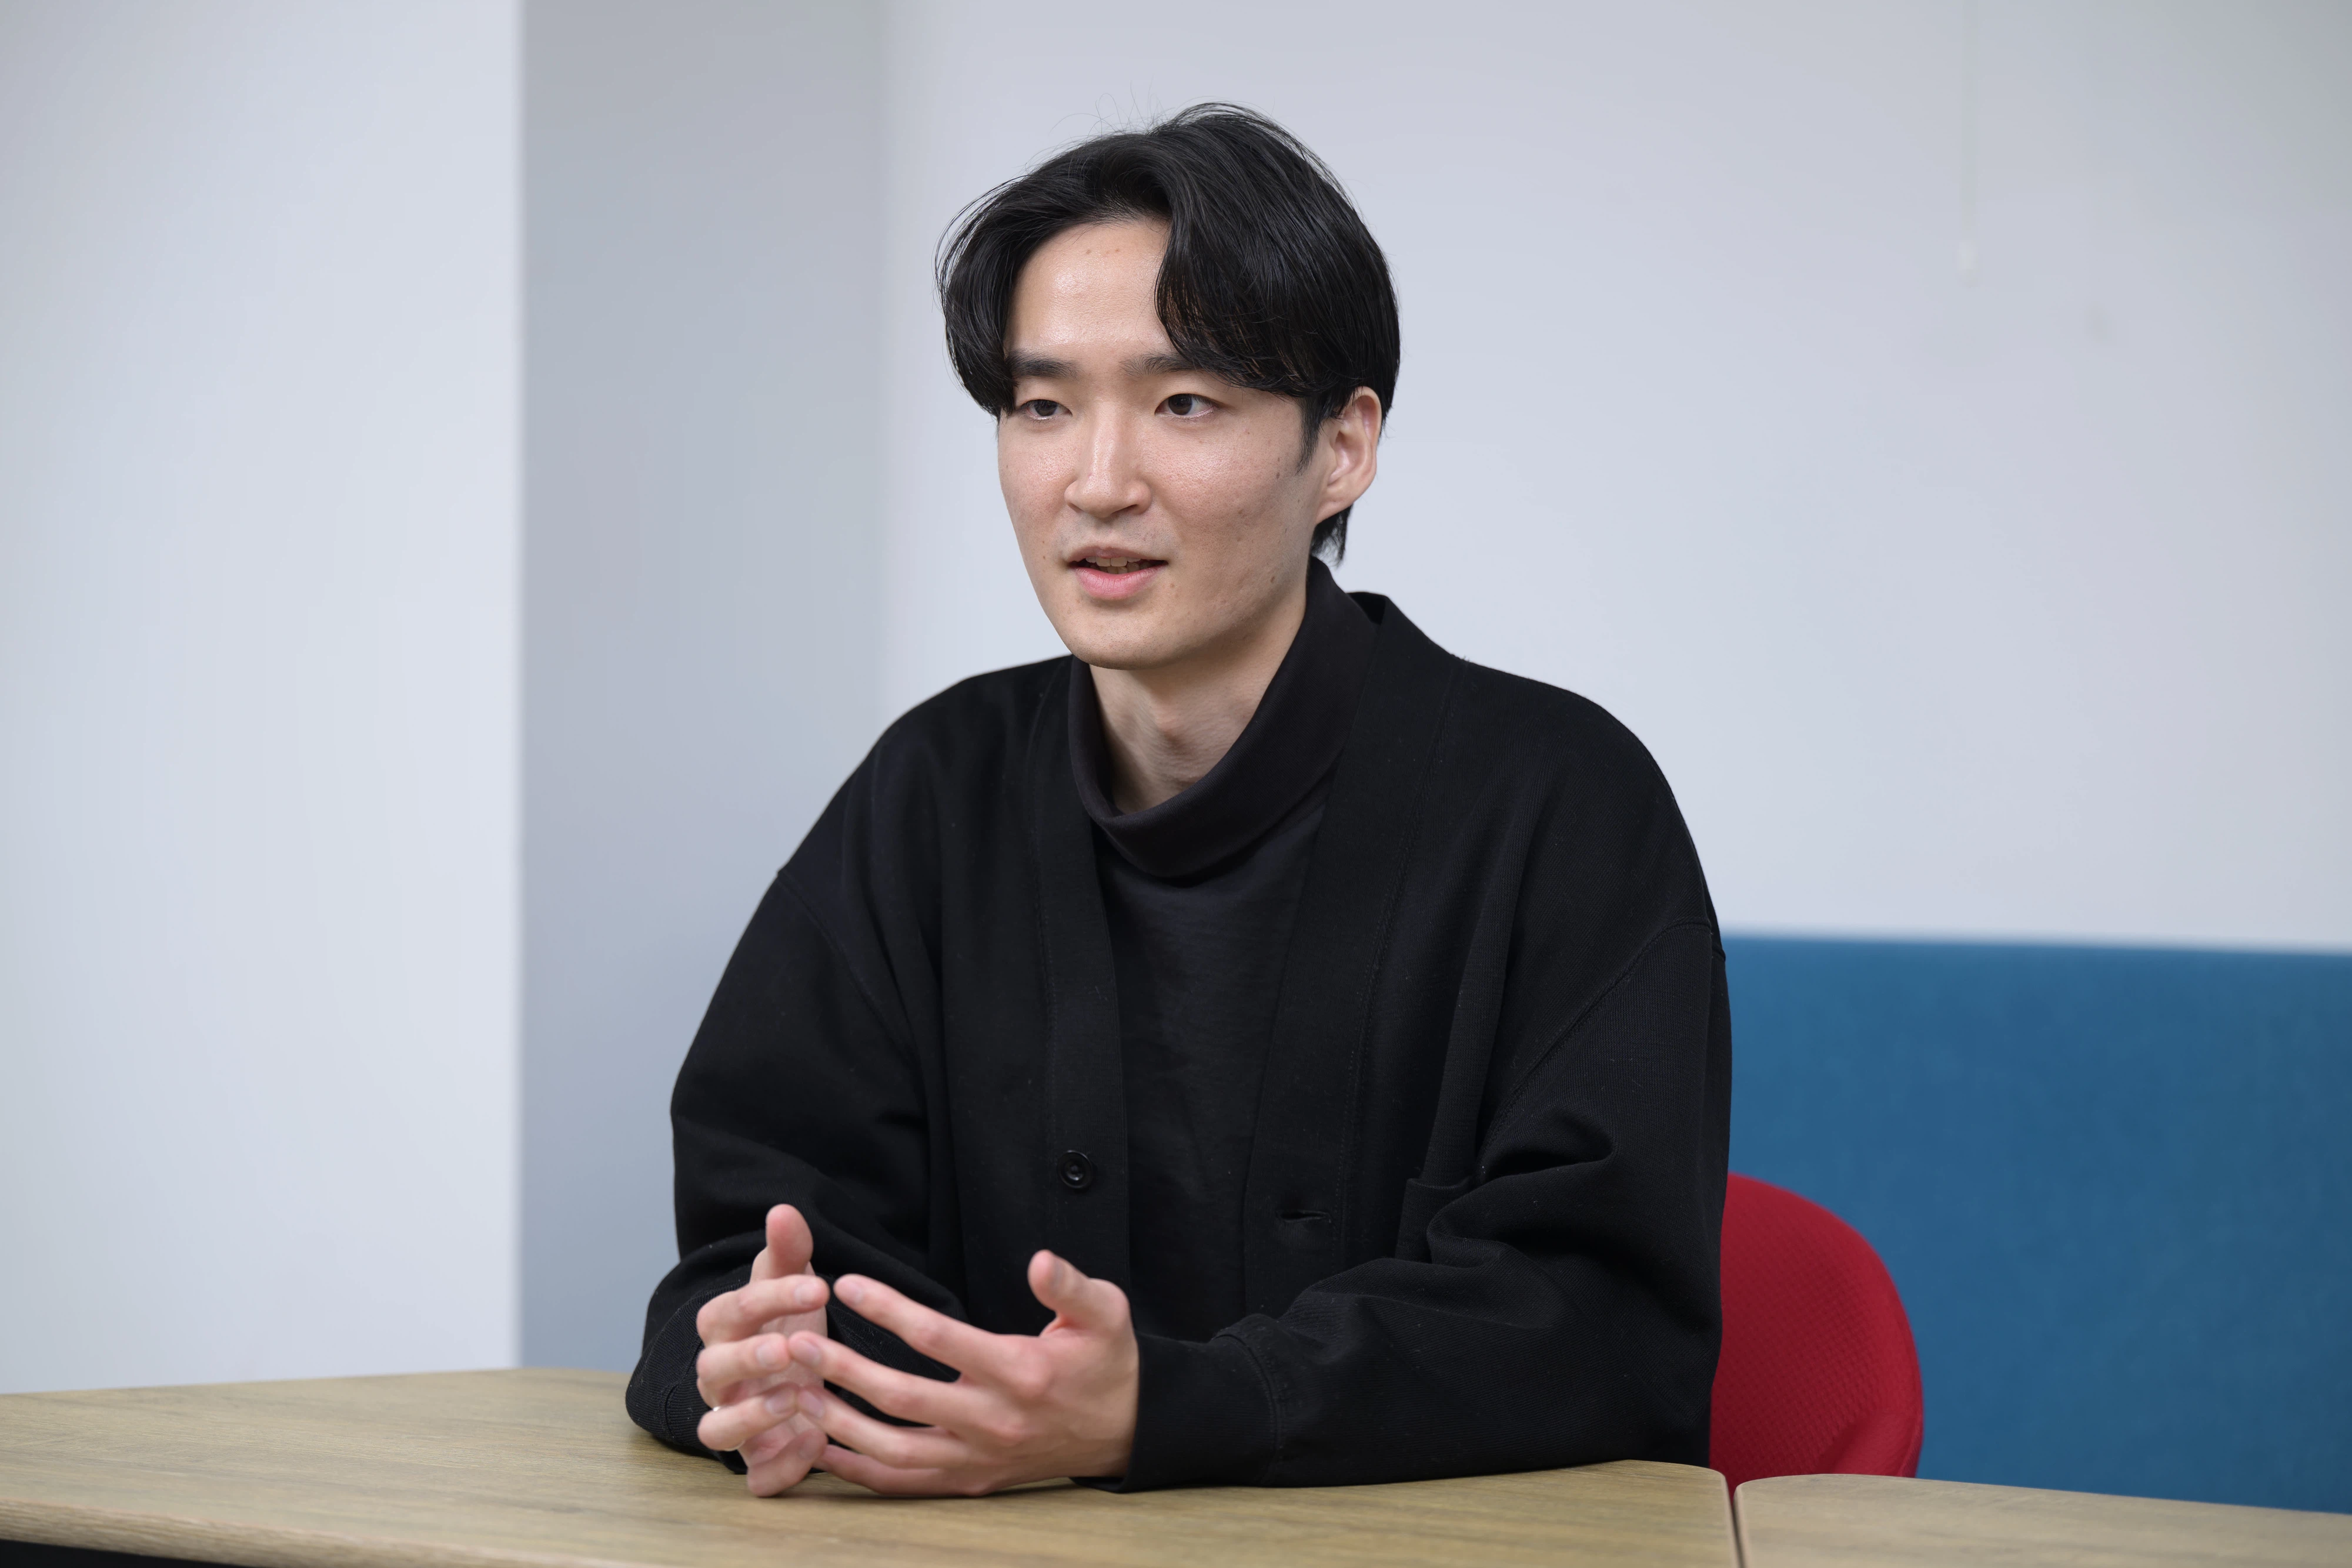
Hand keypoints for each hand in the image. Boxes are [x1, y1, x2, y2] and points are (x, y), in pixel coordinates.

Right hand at [693, 1204, 833, 1494]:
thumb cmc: (792, 1327)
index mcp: (726, 1331)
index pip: (730, 1312)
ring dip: (751, 1417)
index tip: (820, 1287)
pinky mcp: (760, 1462)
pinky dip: (781, 1467)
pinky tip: (816, 1444)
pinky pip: (758, 1477)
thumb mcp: (794, 1286)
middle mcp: (721, 1380)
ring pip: (717, 1430)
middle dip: (746, 1359)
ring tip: (795, 1398)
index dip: (769, 1299)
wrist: (805, 1381)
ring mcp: (736, 1423)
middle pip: (712, 1370)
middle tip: (787, 1348)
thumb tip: (784, 1210)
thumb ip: (788, 1253)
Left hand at [777, 1248, 1138, 1495]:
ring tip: (798, 1393)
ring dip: (840, 1423)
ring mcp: (979, 1458)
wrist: (1125, 1430)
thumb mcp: (1105, 1312)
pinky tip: (823, 1449)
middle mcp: (993, 1421)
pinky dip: (859, 1470)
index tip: (847, 1283)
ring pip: (893, 1449)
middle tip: (797, 1343)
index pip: (939, 1337)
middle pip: (902, 1397)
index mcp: (1020, 1371)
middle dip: (844, 1368)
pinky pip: (904, 1483)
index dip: (889, 1309)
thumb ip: (1070, 1286)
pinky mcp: (971, 1481)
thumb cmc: (1107, 1362)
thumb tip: (1039, 1261)